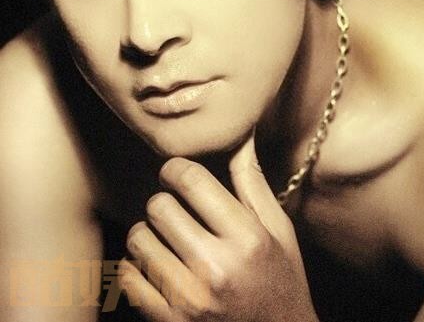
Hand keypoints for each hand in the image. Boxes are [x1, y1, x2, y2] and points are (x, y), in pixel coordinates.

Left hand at [119, 129, 318, 321]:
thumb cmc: (282, 282)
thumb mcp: (279, 231)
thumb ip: (253, 184)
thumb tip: (240, 137)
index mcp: (247, 239)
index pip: (191, 181)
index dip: (176, 168)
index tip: (175, 173)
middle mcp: (216, 268)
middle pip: (159, 207)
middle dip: (164, 201)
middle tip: (175, 209)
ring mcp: (190, 299)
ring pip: (138, 239)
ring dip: (148, 233)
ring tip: (166, 238)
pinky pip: (129, 277)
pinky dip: (136, 266)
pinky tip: (156, 264)